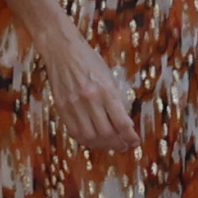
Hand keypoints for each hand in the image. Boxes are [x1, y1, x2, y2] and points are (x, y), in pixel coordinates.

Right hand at [44, 34, 138, 151]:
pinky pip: (74, 132)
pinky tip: (93, 140)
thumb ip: (116, 99)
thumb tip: (124, 122)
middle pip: (106, 133)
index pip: (121, 122)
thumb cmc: (90, 61)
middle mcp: (90, 99)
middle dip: (117, 143)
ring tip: (110, 145)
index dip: (130, 136)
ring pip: (89, 137)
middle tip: (124, 146)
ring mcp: (73, 105)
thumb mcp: (109, 76)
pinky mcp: (61, 108)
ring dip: (102, 145)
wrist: (63, 50)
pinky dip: (85, 140)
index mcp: (106, 90)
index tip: (135, 142)